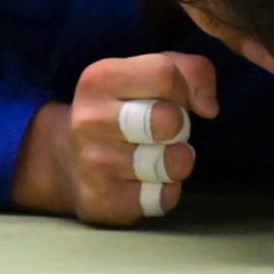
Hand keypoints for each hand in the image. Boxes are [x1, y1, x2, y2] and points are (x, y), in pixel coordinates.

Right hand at [14, 52, 218, 224]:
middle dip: (179, 126)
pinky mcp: (104, 202)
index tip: (172, 99)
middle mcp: (90, 119)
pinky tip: (146, 182)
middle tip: (165, 131)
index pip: (165, 73)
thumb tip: (209, 107)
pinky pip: (163, 197)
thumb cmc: (120, 109)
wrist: (64, 160)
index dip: (182, 88)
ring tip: (157, 156)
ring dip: (175, 161)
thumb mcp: (146, 74)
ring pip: (173, 163)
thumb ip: (190, 71)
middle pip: (169, 120)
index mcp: (99, 79)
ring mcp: (95, 164)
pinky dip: (164, 191)